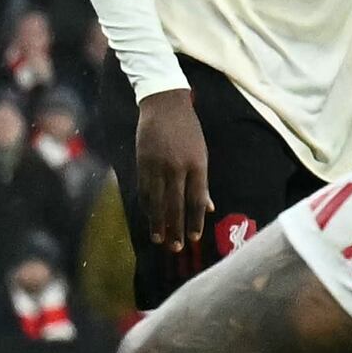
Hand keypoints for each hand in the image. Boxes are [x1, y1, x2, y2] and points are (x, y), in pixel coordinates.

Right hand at [133, 89, 213, 249]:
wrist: (164, 104)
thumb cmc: (188, 130)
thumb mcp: (201, 152)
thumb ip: (203, 182)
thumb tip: (209, 208)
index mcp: (197, 164)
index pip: (196, 200)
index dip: (195, 221)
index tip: (195, 238)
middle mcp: (177, 167)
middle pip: (175, 204)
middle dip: (176, 228)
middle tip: (177, 248)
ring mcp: (157, 166)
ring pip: (157, 201)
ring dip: (158, 222)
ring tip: (159, 239)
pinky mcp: (142, 163)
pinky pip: (144, 190)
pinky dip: (147, 207)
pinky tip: (149, 218)